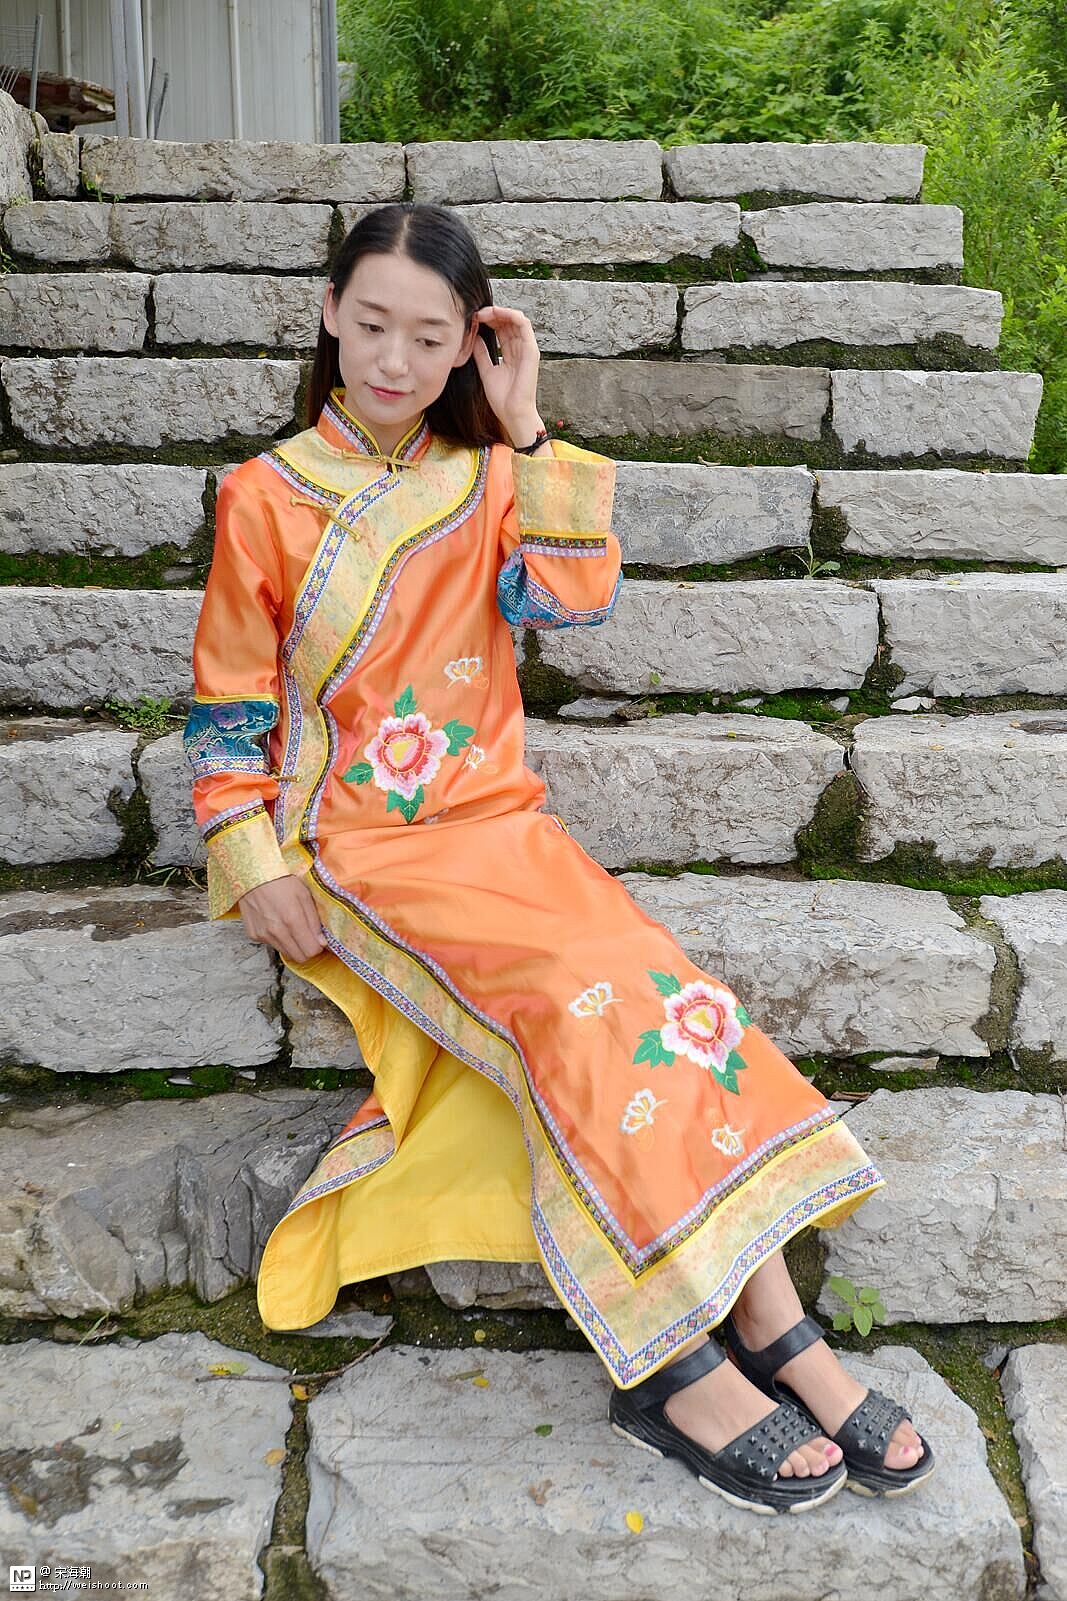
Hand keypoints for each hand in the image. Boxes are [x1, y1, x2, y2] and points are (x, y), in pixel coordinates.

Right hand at [238, 874, 327, 964]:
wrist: (253, 874)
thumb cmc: (281, 880)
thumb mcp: (305, 895)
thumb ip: (314, 921)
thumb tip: (322, 942)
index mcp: (292, 920)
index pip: (311, 951)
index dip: (317, 946)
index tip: (318, 938)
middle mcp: (277, 931)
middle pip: (299, 957)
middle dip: (306, 949)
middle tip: (307, 935)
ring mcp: (263, 935)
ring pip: (285, 952)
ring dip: (292, 944)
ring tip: (290, 925)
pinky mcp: (253, 935)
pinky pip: (271, 944)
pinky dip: (277, 938)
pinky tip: (276, 922)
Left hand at [470, 305, 544, 444]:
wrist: (512, 413)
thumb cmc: (502, 398)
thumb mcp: (486, 371)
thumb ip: (481, 354)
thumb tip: (474, 337)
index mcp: (511, 353)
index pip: (501, 329)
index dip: (488, 320)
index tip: (473, 319)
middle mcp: (520, 348)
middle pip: (508, 322)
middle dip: (492, 314)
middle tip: (476, 313)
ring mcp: (527, 348)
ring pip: (515, 319)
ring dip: (499, 311)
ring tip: (483, 312)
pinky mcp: (531, 349)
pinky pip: (523, 324)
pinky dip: (510, 314)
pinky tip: (495, 313)